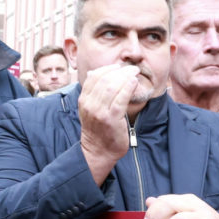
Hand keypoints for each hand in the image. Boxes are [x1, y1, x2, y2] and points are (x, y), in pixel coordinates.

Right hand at [77, 63, 139, 182]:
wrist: (98, 151)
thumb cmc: (98, 130)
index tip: (119, 67)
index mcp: (83, 100)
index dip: (107, 68)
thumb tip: (94, 72)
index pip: (94, 77)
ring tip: (135, 74)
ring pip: (112, 86)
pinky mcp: (112, 118)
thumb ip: (92, 93)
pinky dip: (128, 87)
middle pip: (105, 79)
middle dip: (120, 71)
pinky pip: (121, 98)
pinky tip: (134, 83)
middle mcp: (89, 104)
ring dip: (126, 77)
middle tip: (132, 68)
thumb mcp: (89, 109)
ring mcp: (100, 112)